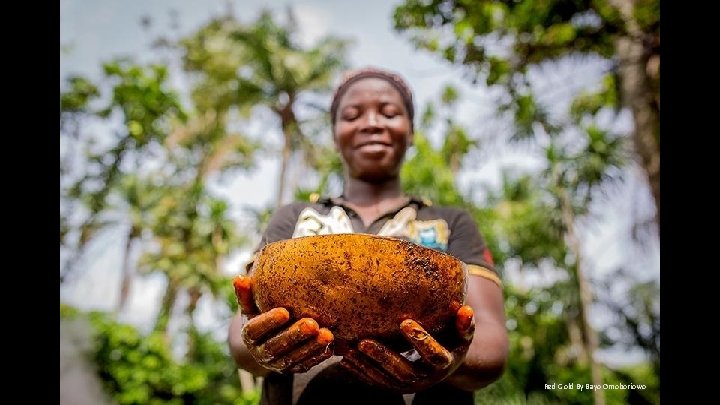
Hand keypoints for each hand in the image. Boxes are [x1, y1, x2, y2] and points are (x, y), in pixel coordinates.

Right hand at [233, 276, 334, 372]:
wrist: (267, 342)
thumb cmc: (262, 315)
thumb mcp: (252, 306)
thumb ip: (246, 294)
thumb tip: (240, 278)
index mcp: (250, 336)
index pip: (255, 331)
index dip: (269, 322)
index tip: (284, 312)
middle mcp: (261, 353)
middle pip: (277, 346)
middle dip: (295, 336)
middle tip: (311, 324)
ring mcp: (278, 364)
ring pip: (294, 358)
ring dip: (311, 347)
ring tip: (327, 335)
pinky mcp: (293, 369)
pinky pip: (306, 364)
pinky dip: (318, 356)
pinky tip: (330, 346)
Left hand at [339, 305, 474, 392]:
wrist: (449, 362)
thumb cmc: (453, 338)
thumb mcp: (463, 332)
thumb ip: (465, 324)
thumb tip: (466, 310)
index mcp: (445, 362)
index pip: (433, 354)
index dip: (420, 340)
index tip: (405, 323)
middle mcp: (427, 378)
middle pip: (404, 371)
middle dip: (383, 356)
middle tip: (364, 342)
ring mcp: (410, 384)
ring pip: (386, 380)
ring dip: (366, 366)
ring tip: (349, 351)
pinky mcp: (396, 386)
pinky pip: (376, 382)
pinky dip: (360, 373)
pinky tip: (345, 360)